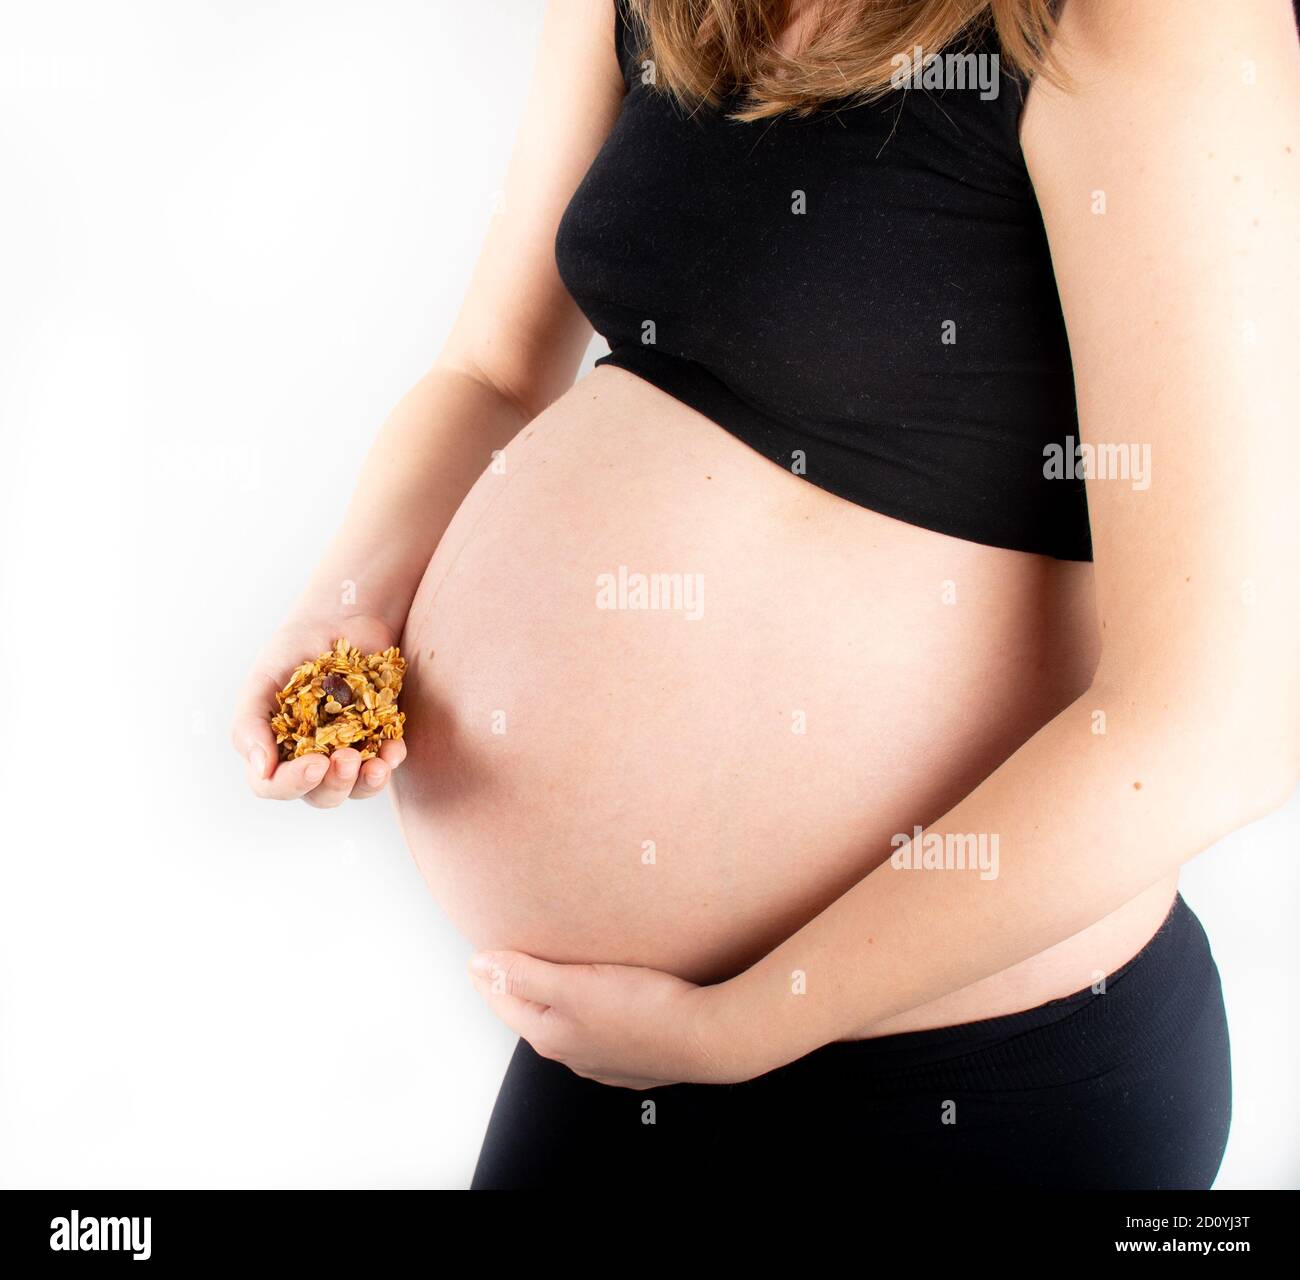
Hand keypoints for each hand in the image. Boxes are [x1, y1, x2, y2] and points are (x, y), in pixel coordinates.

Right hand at [231, 613, 407, 805]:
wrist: (340, 621)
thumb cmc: (293, 651)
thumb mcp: (264, 680)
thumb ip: (251, 724)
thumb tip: (260, 769)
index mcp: (275, 749)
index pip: (275, 785)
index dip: (293, 783)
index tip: (315, 763)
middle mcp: (310, 758)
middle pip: (320, 795)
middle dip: (335, 784)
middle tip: (348, 758)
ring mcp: (347, 750)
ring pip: (357, 788)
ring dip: (368, 783)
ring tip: (379, 765)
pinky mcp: (379, 737)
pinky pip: (386, 761)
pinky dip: (392, 758)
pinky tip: (395, 748)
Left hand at [467, 950, 752, 1088]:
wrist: (706, 1037)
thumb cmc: (644, 1010)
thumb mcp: (573, 986)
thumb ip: (524, 976)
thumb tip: (479, 966)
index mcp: (550, 1036)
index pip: (503, 1001)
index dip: (491, 972)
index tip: (484, 949)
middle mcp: (574, 1053)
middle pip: (534, 1012)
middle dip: (523, 985)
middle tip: (517, 954)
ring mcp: (605, 1058)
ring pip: (569, 1021)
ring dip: (560, 997)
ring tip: (562, 968)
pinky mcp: (635, 1053)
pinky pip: (602, 1028)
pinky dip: (594, 1009)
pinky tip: (607, 994)